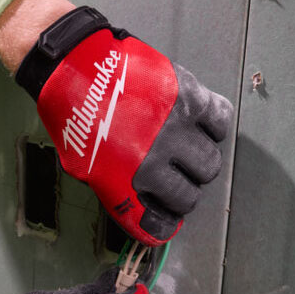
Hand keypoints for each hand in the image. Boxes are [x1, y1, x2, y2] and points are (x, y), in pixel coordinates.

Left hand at [14, 6, 233, 245]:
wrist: (74, 67)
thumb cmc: (75, 116)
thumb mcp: (82, 167)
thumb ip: (116, 190)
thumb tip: (144, 208)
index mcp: (124, 182)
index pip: (158, 226)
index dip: (164, 225)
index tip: (165, 218)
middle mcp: (153, 161)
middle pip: (190, 196)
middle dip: (183, 191)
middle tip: (174, 175)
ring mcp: (174, 128)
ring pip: (210, 164)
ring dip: (199, 162)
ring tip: (185, 148)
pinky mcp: (188, 96)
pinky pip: (220, 122)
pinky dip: (214, 127)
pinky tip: (199, 124)